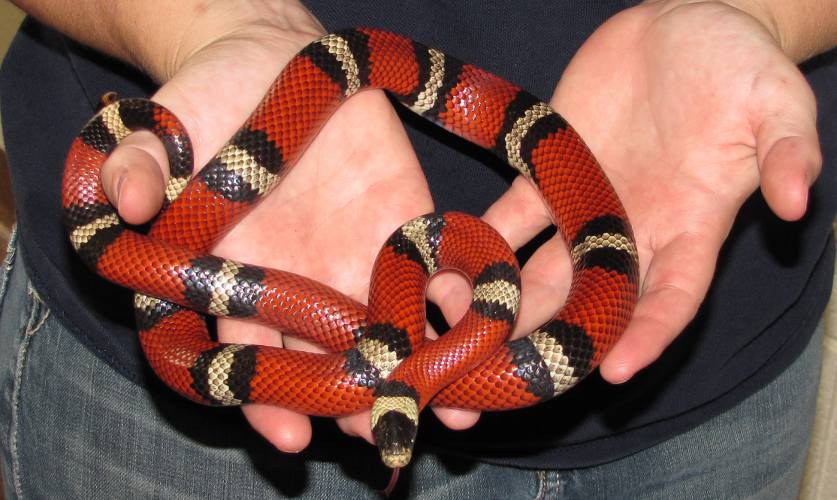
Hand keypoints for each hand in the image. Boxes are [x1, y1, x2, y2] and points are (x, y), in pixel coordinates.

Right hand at [96, 1, 477, 451]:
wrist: (270, 56)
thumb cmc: (207, 102)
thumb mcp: (164, 133)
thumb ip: (141, 168)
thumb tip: (123, 201)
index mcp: (238, 280)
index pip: (248, 358)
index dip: (265, 398)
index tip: (290, 435)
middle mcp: (301, 283)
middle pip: (330, 362)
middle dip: (357, 400)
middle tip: (384, 432)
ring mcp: (356, 259)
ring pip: (387, 332)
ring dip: (419, 369)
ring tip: (453, 406)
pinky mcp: (403, 223)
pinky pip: (431, 271)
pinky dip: (457, 298)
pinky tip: (480, 320)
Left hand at [463, 0, 821, 383]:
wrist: (686, 24)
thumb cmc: (742, 65)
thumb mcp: (778, 103)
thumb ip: (786, 151)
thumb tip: (797, 201)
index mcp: (692, 226)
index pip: (671, 297)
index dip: (647, 335)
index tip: (614, 370)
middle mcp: (633, 231)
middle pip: (591, 301)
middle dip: (553, 338)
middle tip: (512, 369)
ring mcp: (585, 206)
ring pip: (541, 269)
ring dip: (504, 299)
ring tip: (462, 322)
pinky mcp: (549, 171)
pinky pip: (512, 213)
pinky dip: (484, 237)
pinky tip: (447, 259)